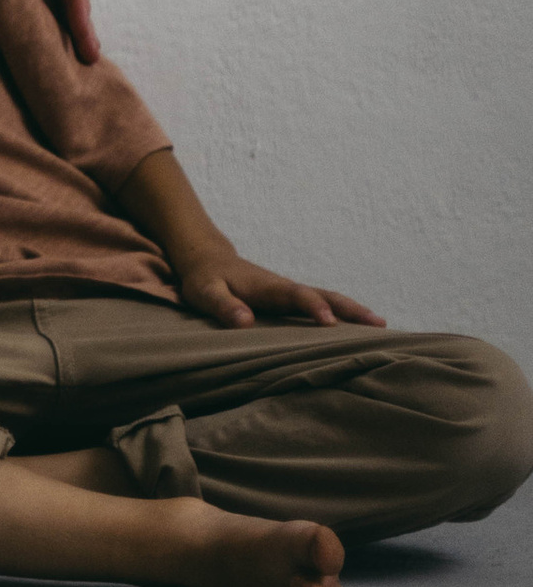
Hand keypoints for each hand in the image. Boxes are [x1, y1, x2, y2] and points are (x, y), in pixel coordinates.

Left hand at [170, 249, 384, 331]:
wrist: (207, 259)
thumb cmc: (205, 279)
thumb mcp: (205, 292)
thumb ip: (223, 306)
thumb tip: (245, 323)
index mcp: (266, 287)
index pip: (294, 295)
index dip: (312, 306)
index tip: (330, 321)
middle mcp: (284, 287)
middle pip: (322, 294)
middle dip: (349, 308)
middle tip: (378, 323)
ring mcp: (290, 293)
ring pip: (327, 298)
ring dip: (352, 310)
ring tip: (381, 325)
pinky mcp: (290, 300)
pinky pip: (321, 304)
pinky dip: (342, 313)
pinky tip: (358, 327)